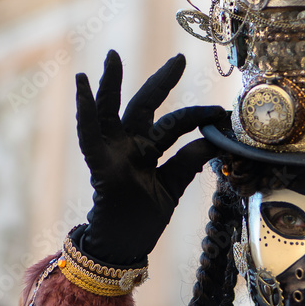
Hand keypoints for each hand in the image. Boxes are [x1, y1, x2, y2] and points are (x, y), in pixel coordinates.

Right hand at [75, 50, 223, 263]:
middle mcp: (130, 146)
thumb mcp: (174, 185)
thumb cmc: (144, 220)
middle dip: (161, 81)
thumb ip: (189, 161)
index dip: (198, 115)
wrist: (125, 248)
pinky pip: (90, 136)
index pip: (175, 124)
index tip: (221, 110)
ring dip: (111, 84)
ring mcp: (113, 153)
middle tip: (179, 57)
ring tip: (112, 57)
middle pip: (145, 105)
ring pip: (111, 112)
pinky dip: (85, 111)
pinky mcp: (101, 166)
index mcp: (148, 150)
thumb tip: (213, 139)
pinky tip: (83, 87)